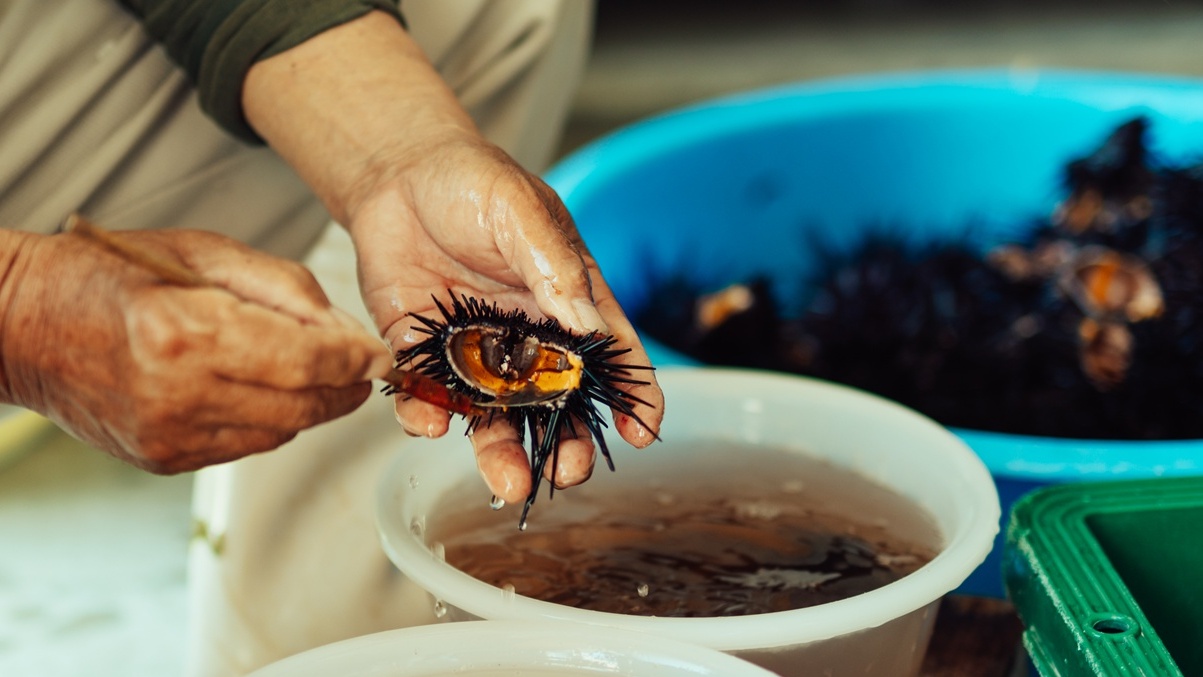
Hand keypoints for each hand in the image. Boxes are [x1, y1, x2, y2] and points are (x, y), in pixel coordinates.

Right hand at [0, 228, 391, 472]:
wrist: (23, 325)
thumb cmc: (109, 274)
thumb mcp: (201, 251)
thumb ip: (282, 286)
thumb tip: (345, 327)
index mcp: (184, 330)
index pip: (304, 360)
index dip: (354, 360)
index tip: (379, 354)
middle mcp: (177, 392)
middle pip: (302, 405)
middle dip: (345, 388)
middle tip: (363, 370)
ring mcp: (168, 434)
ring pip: (280, 431)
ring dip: (311, 406)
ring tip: (315, 374)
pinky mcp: (162, 459)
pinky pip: (245, 446)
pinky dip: (269, 420)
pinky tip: (261, 391)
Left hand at [241, 11, 664, 502]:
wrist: (397, 172)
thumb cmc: (475, 181)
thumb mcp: (524, 213)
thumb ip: (555, 268)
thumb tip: (587, 326)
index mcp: (568, 301)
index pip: (612, 356)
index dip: (634, 396)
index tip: (642, 434)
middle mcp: (526, 337)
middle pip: (556, 404)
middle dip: (564, 444)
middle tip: (565, 474)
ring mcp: (475, 351)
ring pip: (495, 415)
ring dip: (501, 453)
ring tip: (507, 484)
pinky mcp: (424, 354)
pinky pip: (427, 396)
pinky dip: (425, 415)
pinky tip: (427, 424)